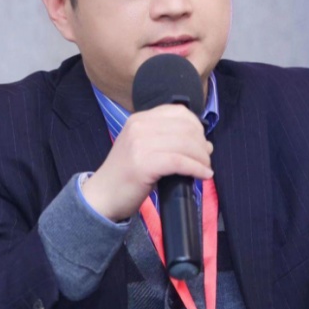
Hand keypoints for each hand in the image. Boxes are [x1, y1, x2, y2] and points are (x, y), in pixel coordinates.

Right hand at [80, 104, 213, 221]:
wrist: (102, 196)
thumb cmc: (126, 175)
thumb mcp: (142, 147)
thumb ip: (167, 139)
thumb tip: (205, 143)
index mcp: (139, 119)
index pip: (178, 112)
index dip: (196, 126)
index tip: (201, 141)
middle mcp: (139, 126)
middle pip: (185, 128)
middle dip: (201, 143)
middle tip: (206, 158)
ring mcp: (140, 144)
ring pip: (186, 144)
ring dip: (202, 157)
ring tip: (205, 168)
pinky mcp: (144, 164)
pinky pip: (180, 162)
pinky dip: (197, 168)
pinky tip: (203, 175)